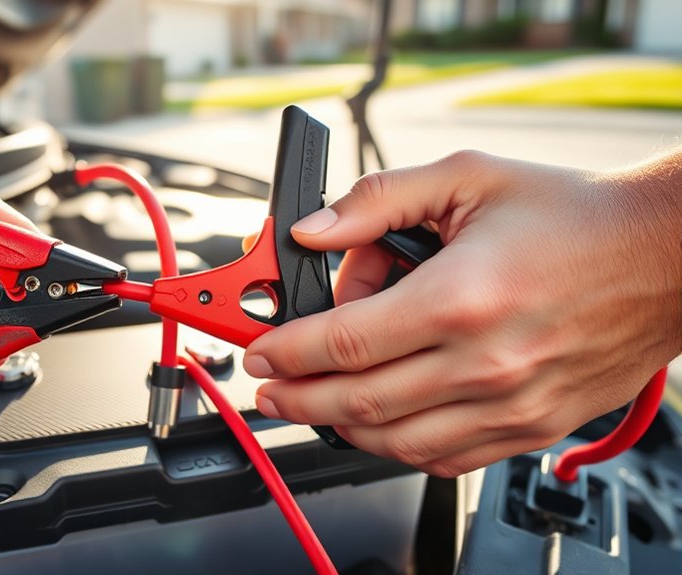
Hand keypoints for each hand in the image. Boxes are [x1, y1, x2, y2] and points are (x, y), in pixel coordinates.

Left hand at [243, 150, 681, 475]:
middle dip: (296, 397)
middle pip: (357, 401)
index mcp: (461, 298)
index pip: (344, 341)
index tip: (260, 351)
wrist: (665, 257)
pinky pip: (445, 459)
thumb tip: (313, 231)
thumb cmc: (574, 216)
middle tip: (268, 388)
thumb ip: (377, 199)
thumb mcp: (468, 178)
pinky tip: (375, 424)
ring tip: (310, 405)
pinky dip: (398, 447)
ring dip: (338, 427)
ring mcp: (509, 404)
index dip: (287, 350)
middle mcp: (484, 362)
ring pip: (396, 441)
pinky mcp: (531, 426)